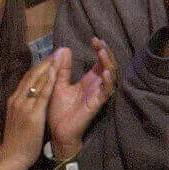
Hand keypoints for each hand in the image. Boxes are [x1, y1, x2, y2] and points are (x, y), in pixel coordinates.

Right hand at [0, 54, 57, 169]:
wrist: (12, 158)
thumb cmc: (19, 140)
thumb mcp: (20, 118)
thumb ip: (25, 105)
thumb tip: (33, 95)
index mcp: (14, 101)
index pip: (28, 78)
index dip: (40, 66)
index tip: (52, 56)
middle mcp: (17, 100)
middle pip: (32, 76)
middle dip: (46, 62)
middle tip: (58, 50)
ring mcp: (23, 107)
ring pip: (37, 82)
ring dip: (49, 67)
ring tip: (59, 55)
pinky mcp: (32, 115)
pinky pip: (42, 95)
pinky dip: (48, 82)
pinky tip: (56, 72)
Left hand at [47, 39, 116, 158]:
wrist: (57, 131)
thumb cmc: (58, 110)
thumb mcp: (58, 84)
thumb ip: (62, 68)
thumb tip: (65, 49)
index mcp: (89, 80)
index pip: (100, 61)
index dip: (100, 49)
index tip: (94, 39)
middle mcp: (97, 85)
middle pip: (109, 65)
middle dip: (106, 53)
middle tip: (100, 42)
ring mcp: (98, 94)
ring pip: (111, 76)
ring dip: (108, 64)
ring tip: (103, 52)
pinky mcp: (97, 104)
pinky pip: (107, 91)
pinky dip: (108, 82)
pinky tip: (106, 72)